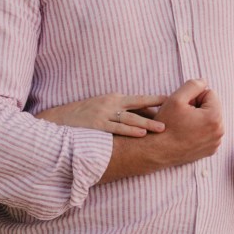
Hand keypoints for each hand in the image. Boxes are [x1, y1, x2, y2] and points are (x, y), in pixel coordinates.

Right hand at [35, 93, 166, 137]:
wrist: (57, 120)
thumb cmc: (82, 117)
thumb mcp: (102, 109)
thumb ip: (121, 113)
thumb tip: (143, 120)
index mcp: (114, 99)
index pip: (140, 101)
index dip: (157, 102)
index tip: (175, 103)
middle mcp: (112, 104)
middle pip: (139, 104)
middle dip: (158, 107)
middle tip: (177, 110)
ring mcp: (104, 114)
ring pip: (130, 118)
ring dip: (147, 123)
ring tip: (163, 127)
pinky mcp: (97, 125)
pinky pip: (117, 128)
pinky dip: (130, 131)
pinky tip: (142, 134)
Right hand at [149, 79, 223, 167]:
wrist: (158, 151)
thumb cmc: (166, 125)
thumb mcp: (176, 98)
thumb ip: (193, 85)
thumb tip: (204, 81)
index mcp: (214, 117)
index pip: (210, 93)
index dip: (194, 96)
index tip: (183, 107)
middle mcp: (219, 131)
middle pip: (212, 107)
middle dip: (198, 107)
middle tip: (182, 116)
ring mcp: (216, 142)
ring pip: (210, 119)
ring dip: (199, 118)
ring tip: (183, 125)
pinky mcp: (211, 150)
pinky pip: (209, 132)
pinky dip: (200, 130)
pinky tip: (186, 134)